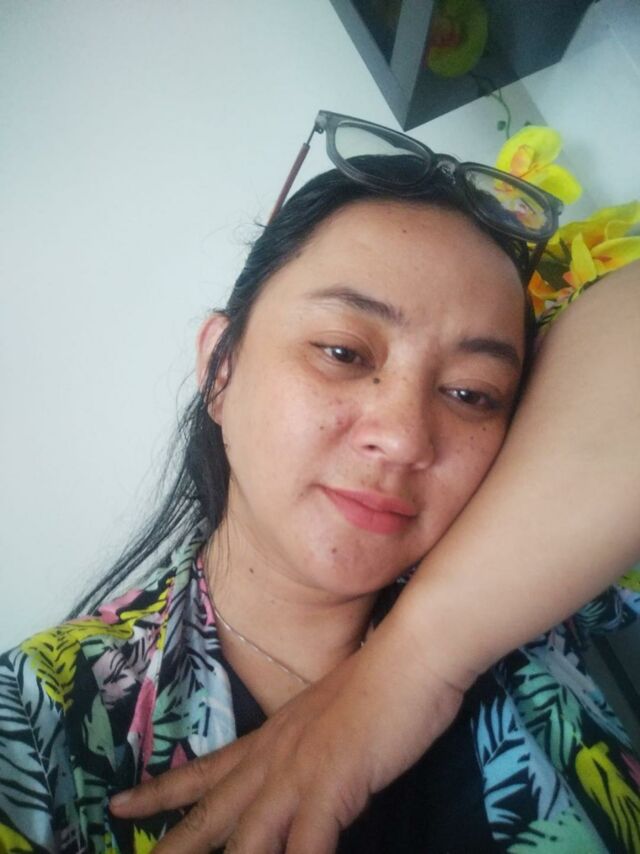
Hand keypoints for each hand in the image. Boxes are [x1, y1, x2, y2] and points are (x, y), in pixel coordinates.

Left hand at [110, 622, 467, 852]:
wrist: (408, 656)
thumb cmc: (377, 685)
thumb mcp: (329, 724)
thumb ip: (308, 755)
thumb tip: (300, 784)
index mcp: (271, 739)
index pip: (206, 770)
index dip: (162, 791)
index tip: (120, 805)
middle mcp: (273, 758)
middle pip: (211, 810)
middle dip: (171, 843)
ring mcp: (299, 774)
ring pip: (246, 840)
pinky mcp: (331, 787)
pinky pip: (307, 850)